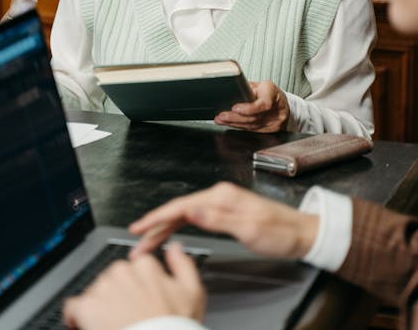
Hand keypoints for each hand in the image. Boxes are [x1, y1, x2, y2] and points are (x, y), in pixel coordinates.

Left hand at [63, 243, 205, 329]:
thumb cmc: (175, 328)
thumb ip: (183, 265)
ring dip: (98, 309)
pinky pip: (73, 308)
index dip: (134, 289)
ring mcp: (103, 288)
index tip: (136, 303)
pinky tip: (85, 327)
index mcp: (145, 265)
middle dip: (115, 299)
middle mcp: (122, 271)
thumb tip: (175, 247)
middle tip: (124, 320)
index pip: (132, 269)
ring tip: (110, 327)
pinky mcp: (87, 307)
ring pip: (93, 294)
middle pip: (111, 281)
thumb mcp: (193, 294)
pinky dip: (76, 319)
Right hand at [129, 183, 317, 261]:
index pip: (180, 206)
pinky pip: (193, 218)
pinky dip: (178, 227)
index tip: (139, 228)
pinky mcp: (224, 211)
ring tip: (147, 243)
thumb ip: (217, 220)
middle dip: (155, 226)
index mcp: (221, 196)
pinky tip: (170, 234)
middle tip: (137, 244)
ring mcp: (221, 202)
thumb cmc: (279, 233)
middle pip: (178, 210)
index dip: (156, 218)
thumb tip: (190, 211)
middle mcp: (218, 195)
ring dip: (164, 229)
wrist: (301, 233)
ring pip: (183, 215)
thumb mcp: (249, 229)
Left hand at [214, 80, 289, 131]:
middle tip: (222, 116)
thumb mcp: (258, 85)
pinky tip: (231, 124)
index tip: (235, 108)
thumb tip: (229, 93)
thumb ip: (246, 89)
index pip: (264, 103)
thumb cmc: (268, 91)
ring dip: (234, 123)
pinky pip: (253, 130)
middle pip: (255, 117)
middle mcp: (277, 109)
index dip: (249, 108)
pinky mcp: (272, 130)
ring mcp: (276, 122)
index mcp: (273, 93)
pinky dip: (240, 127)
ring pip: (252, 125)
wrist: (282, 102)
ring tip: (222, 120)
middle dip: (235, 117)